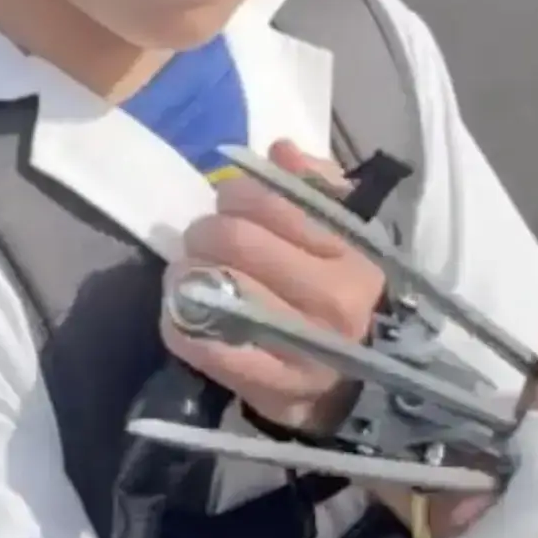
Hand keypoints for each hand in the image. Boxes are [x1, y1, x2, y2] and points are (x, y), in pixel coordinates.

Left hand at [160, 140, 384, 431]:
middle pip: (235, 240)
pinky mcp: (268, 386)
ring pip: (214, 286)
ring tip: (189, 272)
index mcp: (352, 256)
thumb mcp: (349, 237)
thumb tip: (281, 151)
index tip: (228, 201)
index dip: (236, 194)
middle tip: (202, 238)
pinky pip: (202, 343)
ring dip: (185, 272)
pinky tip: (183, 312)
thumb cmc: (345, 296)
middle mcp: (331, 300)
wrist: (359, 387)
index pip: (273, 204)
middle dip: (205, 231)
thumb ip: (318, 188)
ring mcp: (300, 347)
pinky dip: (179, 322)